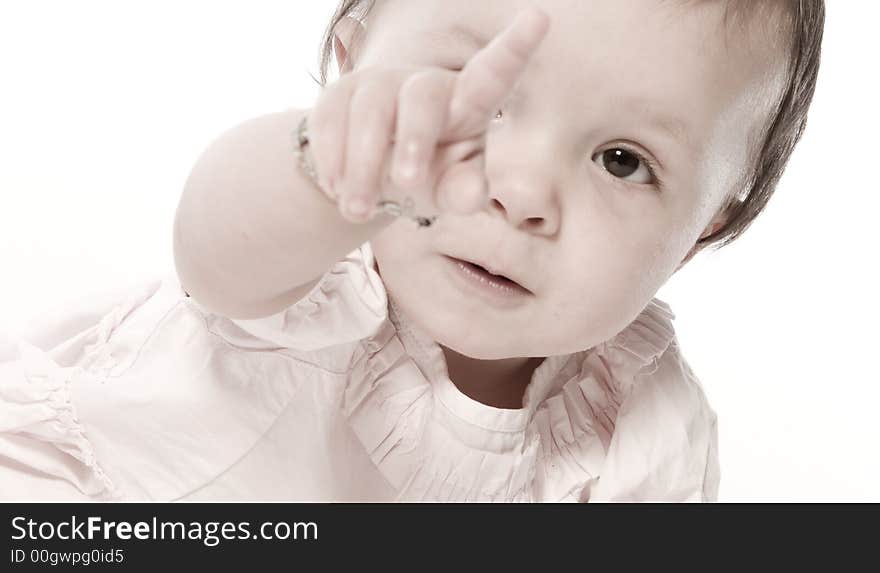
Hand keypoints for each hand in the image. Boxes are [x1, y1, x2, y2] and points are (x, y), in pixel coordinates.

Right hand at [304, 6, 549, 222]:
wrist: (375, 178)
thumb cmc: (432, 177)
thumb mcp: (452, 190)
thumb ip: (465, 193)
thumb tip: (472, 196)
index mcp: (469, 103)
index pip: (494, 74)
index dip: (514, 48)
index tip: (539, 18)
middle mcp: (426, 84)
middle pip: (422, 96)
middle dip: (413, 139)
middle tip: (406, 184)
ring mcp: (381, 84)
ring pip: (369, 109)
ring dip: (363, 166)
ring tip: (359, 211)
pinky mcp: (340, 94)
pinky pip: (330, 118)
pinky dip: (333, 160)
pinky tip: (337, 189)